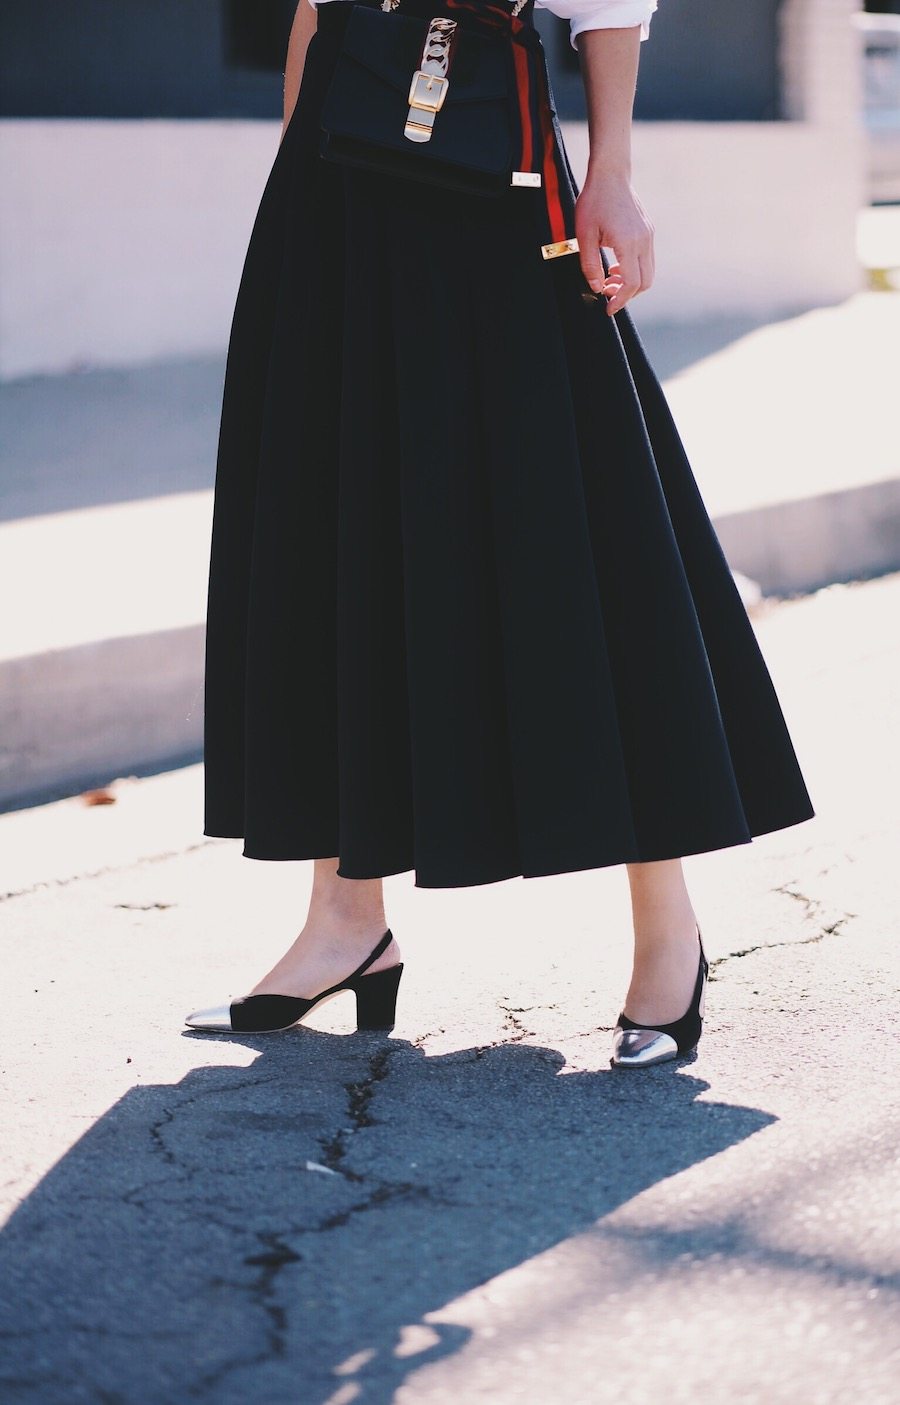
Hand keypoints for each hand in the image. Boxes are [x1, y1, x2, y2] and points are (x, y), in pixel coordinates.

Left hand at [574, 170, 654, 315]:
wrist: (610, 175)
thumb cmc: (594, 202)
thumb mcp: (584, 236)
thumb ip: (589, 265)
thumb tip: (597, 288)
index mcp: (629, 242)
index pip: (631, 283)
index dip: (620, 300)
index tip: (608, 309)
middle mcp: (644, 240)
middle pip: (645, 282)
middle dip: (627, 295)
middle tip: (607, 295)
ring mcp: (648, 235)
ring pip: (648, 272)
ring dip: (630, 283)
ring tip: (608, 281)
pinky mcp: (648, 231)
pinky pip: (646, 260)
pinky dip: (633, 270)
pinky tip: (615, 267)